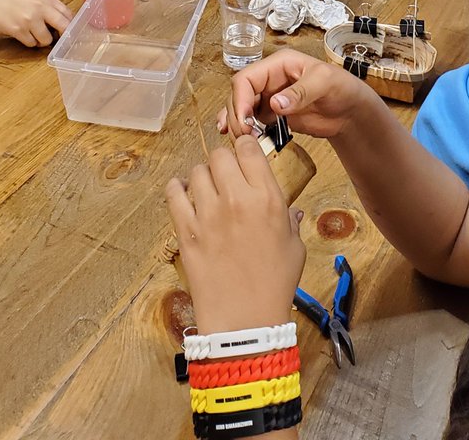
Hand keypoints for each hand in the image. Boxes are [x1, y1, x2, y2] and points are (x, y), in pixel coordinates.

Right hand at [0, 0, 72, 47]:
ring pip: (47, 40)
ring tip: (34, 34)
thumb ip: (47, 6)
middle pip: (64, 27)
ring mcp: (30, 20)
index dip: (70, 24)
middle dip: (64, 36)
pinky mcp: (19, 31)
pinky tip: (22, 34)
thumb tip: (62, 20)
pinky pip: (31, 44)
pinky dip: (29, 42)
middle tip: (59, 39)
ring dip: (42, 41)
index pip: (68, 13)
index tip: (69, 30)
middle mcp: (41, 8)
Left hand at [165, 137, 305, 333]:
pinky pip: (173, 194)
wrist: (245, 322)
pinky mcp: (186, 231)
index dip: (245, 148)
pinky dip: (177, 190)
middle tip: (226, 177)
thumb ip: (290, 220)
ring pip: (196, 171)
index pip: (249, 148)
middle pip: (219, 154)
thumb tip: (292, 209)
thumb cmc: (275, 286)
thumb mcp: (295, 248)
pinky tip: (184, 196)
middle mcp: (236, 199)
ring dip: (202, 177)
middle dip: (223, 161)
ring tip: (207, 191)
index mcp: (267, 198)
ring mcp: (208, 214)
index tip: (244, 156)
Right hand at [217, 49, 373, 141]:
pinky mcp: (272, 114)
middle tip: (244, 135)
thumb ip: (301, 92)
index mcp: (278, 64)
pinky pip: (250, 119)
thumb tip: (275, 103)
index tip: (245, 118)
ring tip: (242, 139)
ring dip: (237, 123)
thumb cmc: (341, 87)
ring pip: (241, 107)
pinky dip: (242, 128)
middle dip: (237, 114)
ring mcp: (269, 97)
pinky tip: (236, 137)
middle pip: (239, 94)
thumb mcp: (324, 82)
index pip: (247, 78)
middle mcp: (269, 79)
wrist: (350, 111)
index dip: (241, 98)